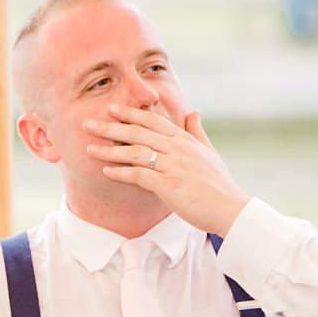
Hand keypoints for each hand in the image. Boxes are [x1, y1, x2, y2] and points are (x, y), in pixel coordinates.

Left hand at [84, 104, 250, 234]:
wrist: (230, 208)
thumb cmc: (217, 183)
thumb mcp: (209, 152)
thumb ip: (197, 132)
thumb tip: (193, 112)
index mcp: (185, 140)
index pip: (152, 121)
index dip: (130, 113)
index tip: (110, 108)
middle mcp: (177, 149)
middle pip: (137, 133)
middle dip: (110, 127)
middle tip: (87, 124)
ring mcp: (173, 166)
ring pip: (134, 152)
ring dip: (109, 150)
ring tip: (89, 149)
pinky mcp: (169, 185)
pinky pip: (139, 175)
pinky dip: (120, 173)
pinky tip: (105, 171)